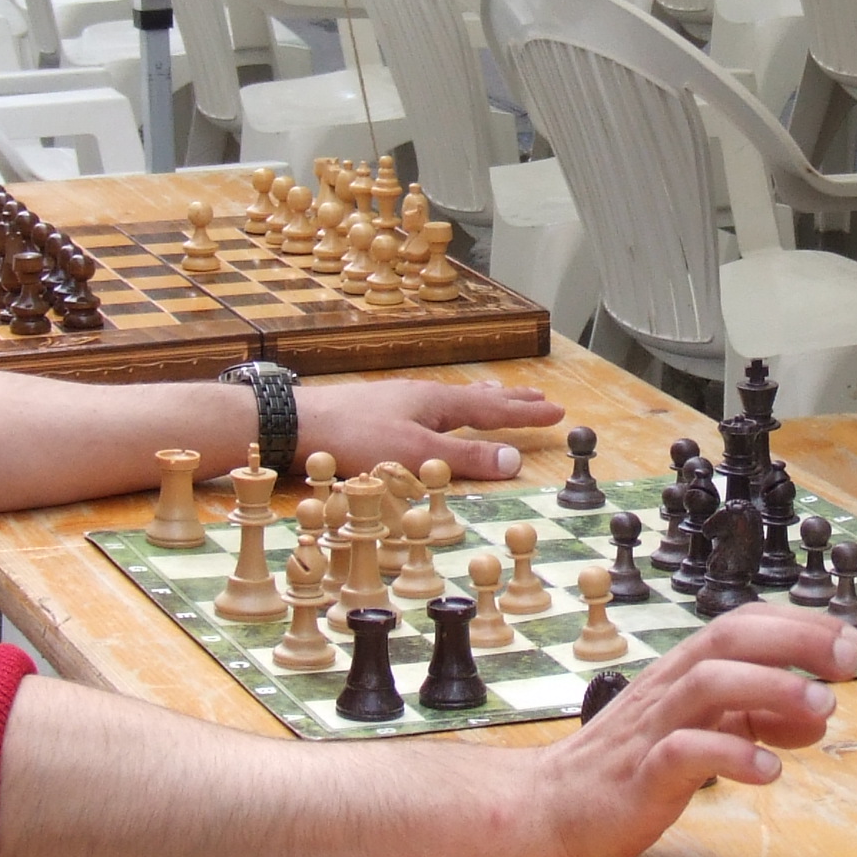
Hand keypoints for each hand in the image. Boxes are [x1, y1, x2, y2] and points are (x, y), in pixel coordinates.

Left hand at [301, 377, 566, 480]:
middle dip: (510, 400)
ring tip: (497, 399)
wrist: (297, 424)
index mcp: (437, 403)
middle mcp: (422, 397)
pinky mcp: (378, 414)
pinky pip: (431, 408)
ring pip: (453, 400)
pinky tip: (437, 416)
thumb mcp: (417, 453)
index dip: (527, 414)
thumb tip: (515, 460)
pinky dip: (451, 410)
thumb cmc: (356, 437)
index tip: (559, 412)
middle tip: (538, 396)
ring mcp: (399, 403)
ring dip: (482, 402)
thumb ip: (466, 457)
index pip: (494, 410)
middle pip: (477, 398)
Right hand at [517, 608, 856, 856]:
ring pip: (708, 685)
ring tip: (822, 710)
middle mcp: (668, 689)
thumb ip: (758, 719)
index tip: (851, 645)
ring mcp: (651, 730)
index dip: (800, 626)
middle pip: (729, 639)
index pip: (742, 624)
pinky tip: (769, 770)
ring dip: (772, 690)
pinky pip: (682, 753)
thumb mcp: (704, 733)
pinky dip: (731, 756)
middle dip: (796, 640)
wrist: (549, 807)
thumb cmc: (630, 766)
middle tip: (850, 662)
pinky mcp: (638, 776)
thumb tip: (821, 712)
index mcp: (684, 673)